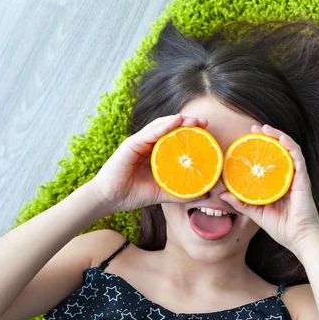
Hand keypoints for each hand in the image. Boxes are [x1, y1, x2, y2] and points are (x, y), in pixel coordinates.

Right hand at [87, 113, 207, 214]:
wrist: (111, 199)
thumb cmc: (134, 194)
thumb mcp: (164, 192)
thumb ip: (183, 192)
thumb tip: (207, 192)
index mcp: (155, 153)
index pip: (174, 138)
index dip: (190, 133)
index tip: (207, 132)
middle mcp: (148, 144)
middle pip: (169, 129)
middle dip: (188, 124)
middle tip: (204, 123)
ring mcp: (139, 142)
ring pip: (161, 126)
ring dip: (178, 121)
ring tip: (193, 120)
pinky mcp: (131, 144)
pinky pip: (149, 133)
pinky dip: (163, 126)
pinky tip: (176, 121)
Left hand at [219, 124, 318, 255]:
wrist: (298, 239)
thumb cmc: (281, 227)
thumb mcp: (255, 212)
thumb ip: (241, 202)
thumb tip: (222, 194)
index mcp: (278, 183)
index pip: (271, 159)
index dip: (261, 147)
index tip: (247, 139)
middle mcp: (289, 176)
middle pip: (280, 150)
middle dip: (268, 136)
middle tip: (254, 128)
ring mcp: (297, 177)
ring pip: (290, 149)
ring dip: (278, 135)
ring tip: (265, 128)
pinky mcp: (303, 180)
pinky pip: (298, 158)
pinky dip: (290, 146)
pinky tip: (282, 138)